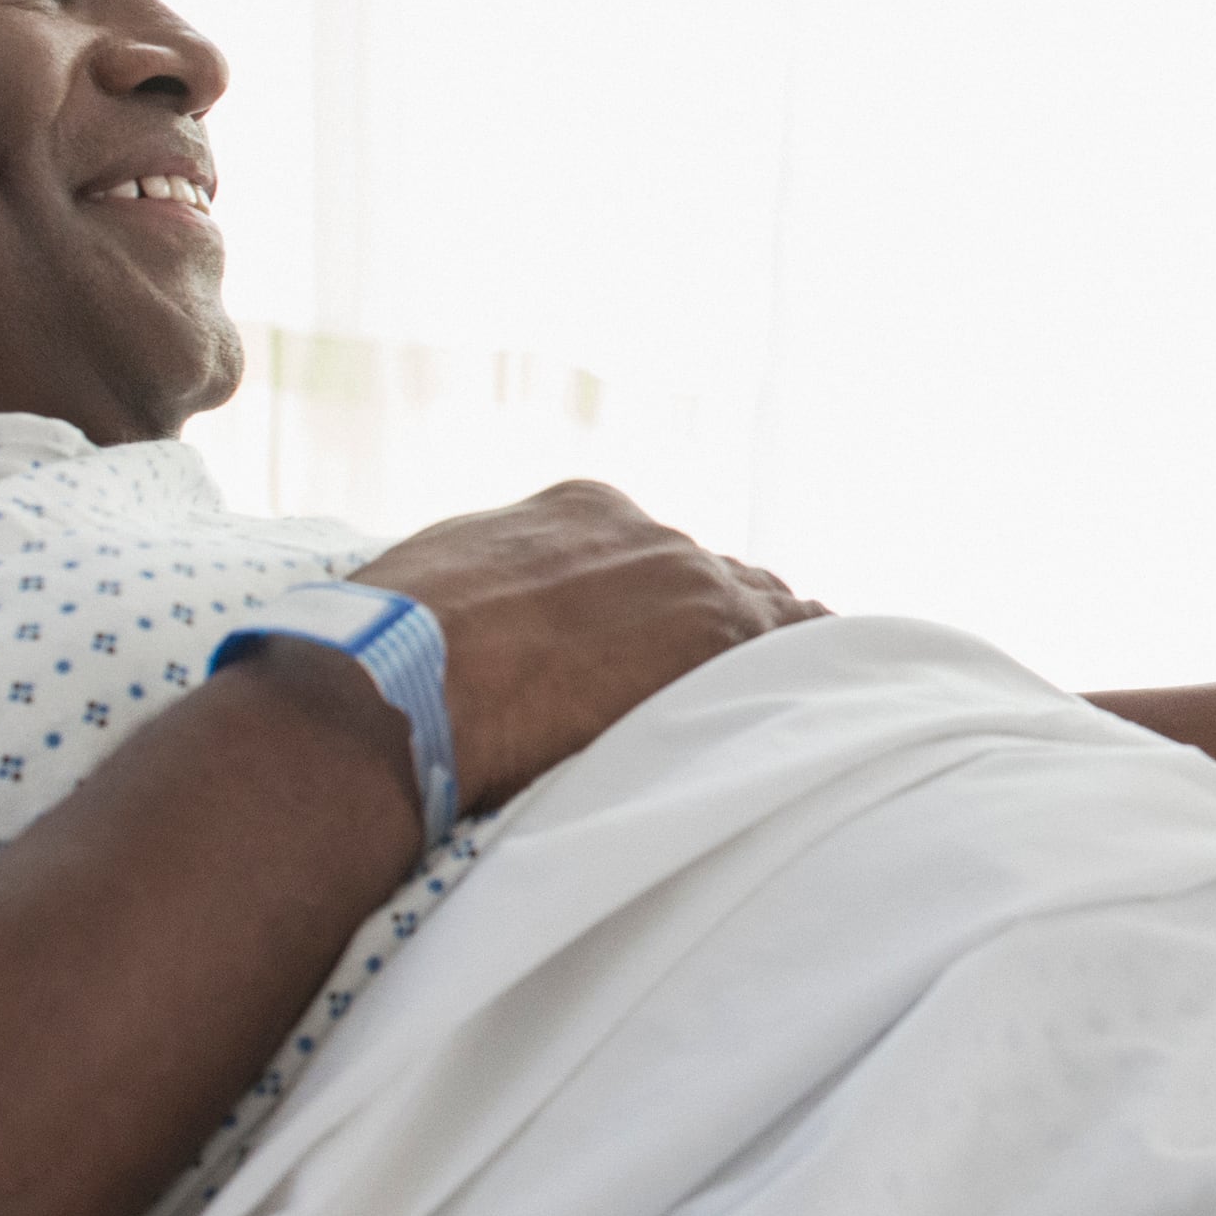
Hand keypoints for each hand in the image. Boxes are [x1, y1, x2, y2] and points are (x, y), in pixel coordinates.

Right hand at [355, 480, 821, 807]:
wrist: (395, 687)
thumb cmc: (387, 651)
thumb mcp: (441, 582)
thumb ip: (490, 584)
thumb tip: (477, 618)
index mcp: (580, 509)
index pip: (655, 554)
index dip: (664, 604)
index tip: (658, 646)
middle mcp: (647, 533)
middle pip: (718, 579)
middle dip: (720, 628)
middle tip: (720, 689)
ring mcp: (692, 580)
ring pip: (767, 611)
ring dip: (769, 656)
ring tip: (782, 706)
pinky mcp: (722, 638)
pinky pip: (803, 643)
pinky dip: (816, 668)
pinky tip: (829, 700)